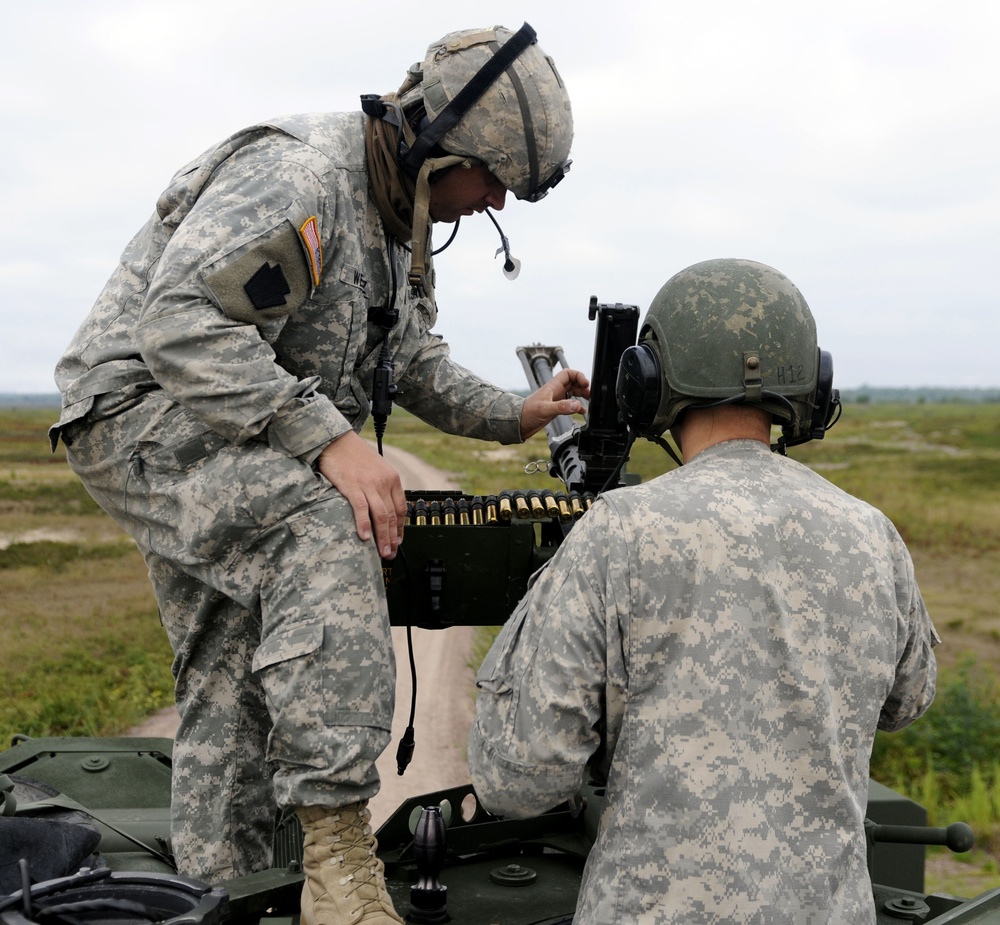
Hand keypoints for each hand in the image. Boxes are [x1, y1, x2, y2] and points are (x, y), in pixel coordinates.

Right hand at [316, 431, 405, 557]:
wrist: (336, 440)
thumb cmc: (354, 455)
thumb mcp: (376, 468)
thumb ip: (382, 486)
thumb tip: (383, 507)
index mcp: (392, 478)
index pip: (401, 508)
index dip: (400, 528)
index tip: (397, 541)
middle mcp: (384, 482)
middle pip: (392, 515)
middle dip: (392, 537)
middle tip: (391, 553)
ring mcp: (369, 485)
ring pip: (381, 516)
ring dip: (382, 537)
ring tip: (382, 552)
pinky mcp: (352, 486)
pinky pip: (361, 509)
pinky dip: (364, 524)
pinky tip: (364, 537)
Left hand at [520, 368, 590, 439]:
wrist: (518, 424)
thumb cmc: (527, 413)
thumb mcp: (545, 409)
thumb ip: (561, 407)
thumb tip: (577, 405)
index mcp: (553, 386)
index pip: (568, 374)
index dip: (578, 376)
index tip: (585, 385)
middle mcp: (555, 391)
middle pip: (573, 382)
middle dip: (583, 387)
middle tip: (589, 395)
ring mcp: (556, 400)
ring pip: (573, 393)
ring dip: (581, 395)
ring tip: (588, 401)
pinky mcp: (556, 408)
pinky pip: (570, 404)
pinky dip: (577, 407)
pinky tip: (581, 412)